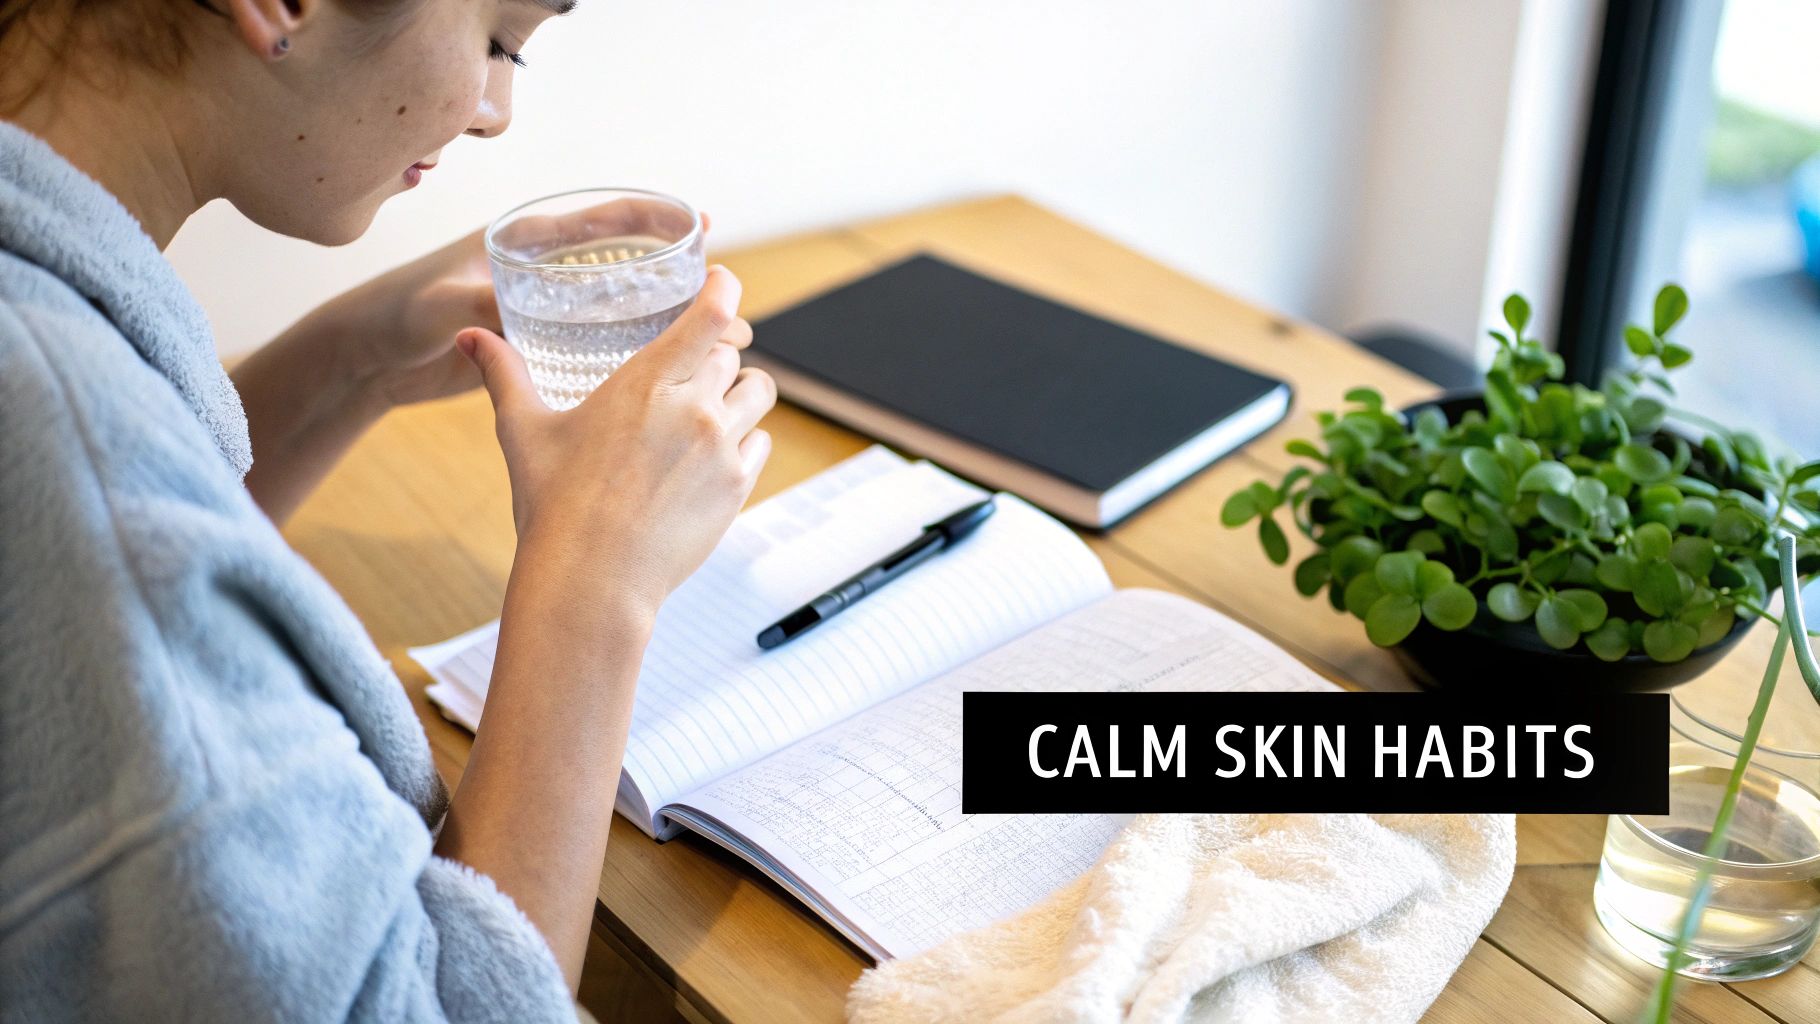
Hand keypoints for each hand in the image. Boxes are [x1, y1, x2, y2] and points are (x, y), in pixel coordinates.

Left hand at [331, 214, 718, 409]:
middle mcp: (548, 273)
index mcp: (528, 241)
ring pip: (624, 313)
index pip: (607, 221)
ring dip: (669, 330)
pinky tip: (670, 387)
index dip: (657, 220)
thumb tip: (509, 315)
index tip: (703, 227)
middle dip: (681, 286)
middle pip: (630, 269)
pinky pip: (603, 349)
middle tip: (726, 311)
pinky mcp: (542, 347)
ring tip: (715, 353)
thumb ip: (476, 308)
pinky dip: (638, 362)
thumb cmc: (398, 313)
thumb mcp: (441, 306)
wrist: (368, 358)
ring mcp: (549, 311)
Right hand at [457, 265, 773, 615]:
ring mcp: (721, 448)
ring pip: (758, 392)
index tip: (724, 281)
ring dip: (741, 390)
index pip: (709, 315)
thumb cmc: (553, 507)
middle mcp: (693, 407)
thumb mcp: (523, 432)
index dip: (724, 289)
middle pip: (730, 353)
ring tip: (714, 404)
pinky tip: (717, 451)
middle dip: (713, 354)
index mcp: (646, 382)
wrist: (592, 582)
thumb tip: (470, 336)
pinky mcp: (736, 487)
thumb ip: (503, 374)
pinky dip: (746, 439)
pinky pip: (761, 443)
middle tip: (690, 368)